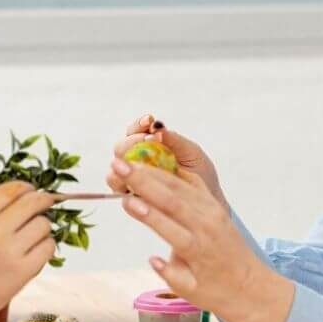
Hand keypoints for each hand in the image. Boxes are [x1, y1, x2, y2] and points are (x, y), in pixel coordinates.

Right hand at [0, 182, 58, 321]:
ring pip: (44, 224)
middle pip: (33, 202)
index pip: (12, 189)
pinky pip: (49, 246)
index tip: (32, 191)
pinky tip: (35, 252)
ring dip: (43, 228)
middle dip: (43, 201)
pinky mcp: (26, 269)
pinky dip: (46, 247)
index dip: (27, 188)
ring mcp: (11, 251)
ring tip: (31, 238)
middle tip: (45, 204)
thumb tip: (30, 193)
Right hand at [106, 114, 224, 202]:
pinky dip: (126, 185)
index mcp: (148, 146)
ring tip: (140, 163)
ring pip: (115, 170)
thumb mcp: (191, 153)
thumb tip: (157, 128)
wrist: (207, 200)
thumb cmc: (200, 175)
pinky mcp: (132, 199)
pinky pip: (121, 192)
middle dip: (130, 142)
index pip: (134, 131)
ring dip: (124, 164)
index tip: (149, 121)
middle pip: (120, 148)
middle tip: (145, 140)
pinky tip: (138, 182)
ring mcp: (132, 181)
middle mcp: (135, 162)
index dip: (138, 125)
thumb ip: (174, 139)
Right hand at [111, 158, 292, 321]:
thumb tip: (152, 259)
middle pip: (171, 199)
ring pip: (180, 187)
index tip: (125, 200)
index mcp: (196, 249)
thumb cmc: (217, 292)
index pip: (167, 227)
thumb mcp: (189, 292)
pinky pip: (194, 185)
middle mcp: (205, 226)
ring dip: (153, 173)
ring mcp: (212, 213)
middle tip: (118, 166)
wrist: (252, 286)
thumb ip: (170, 274)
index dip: (145, 213)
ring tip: (129, 163)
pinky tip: (157, 163)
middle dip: (143, 181)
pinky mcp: (216, 207)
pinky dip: (175, 173)